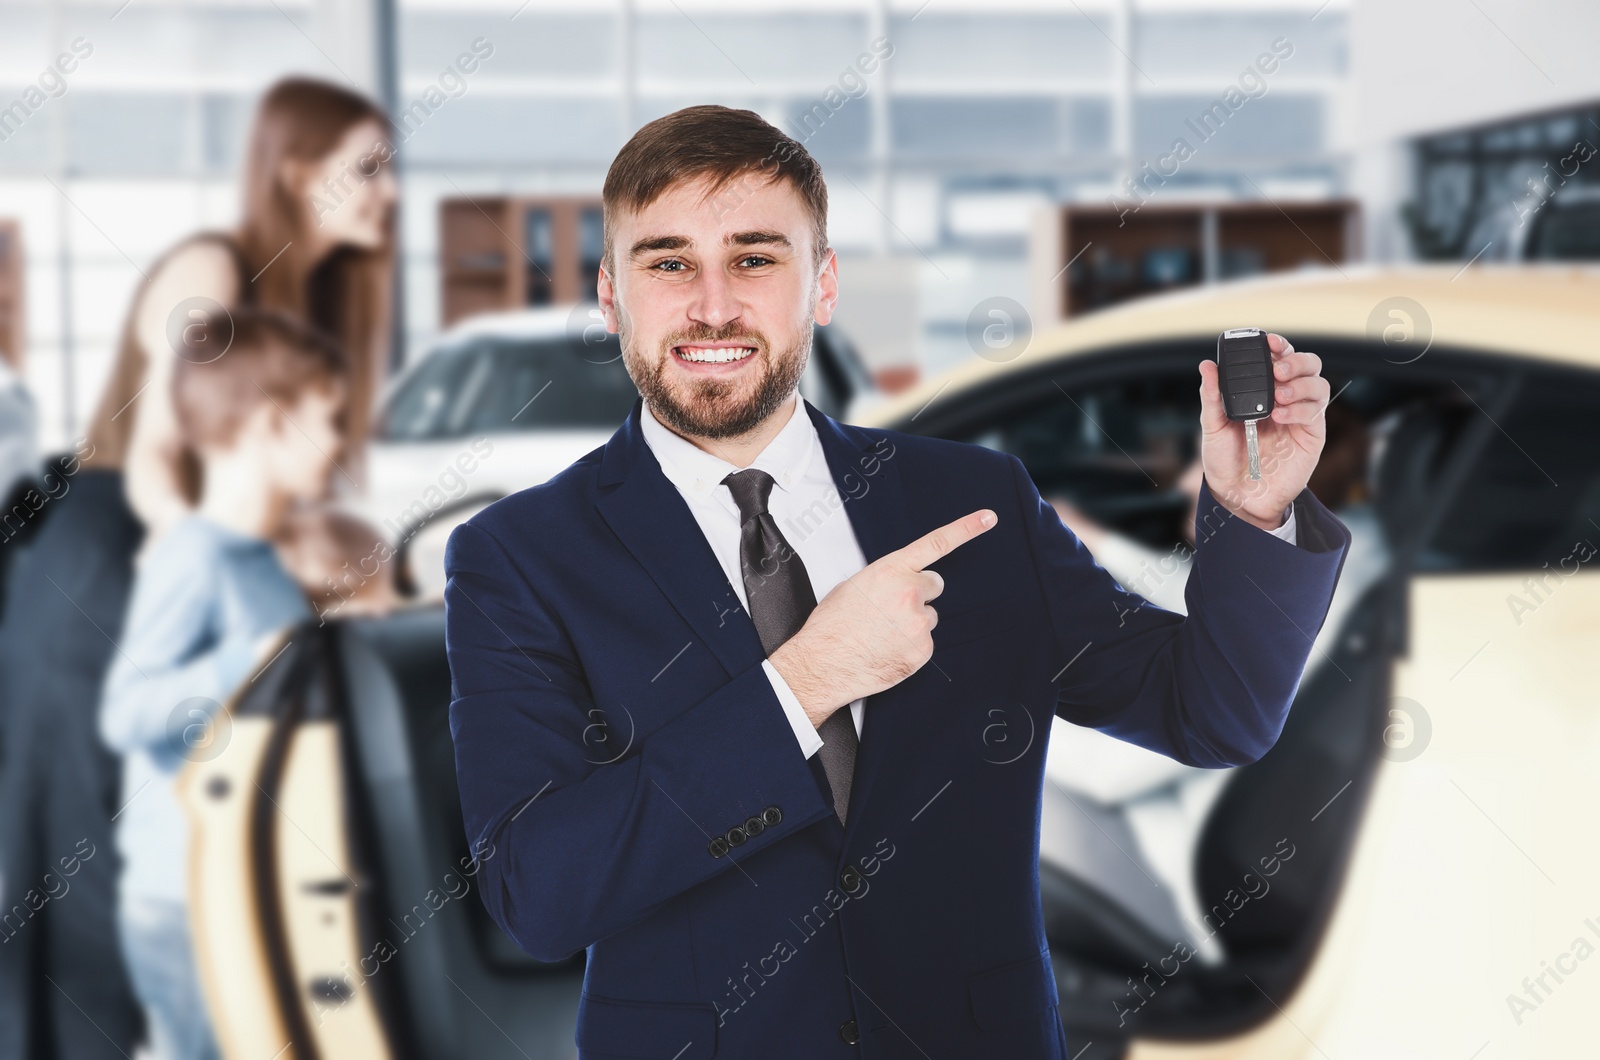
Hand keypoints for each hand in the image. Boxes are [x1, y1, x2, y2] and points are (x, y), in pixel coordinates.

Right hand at [768, 509, 997, 726]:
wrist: (824, 663)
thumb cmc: (831, 626)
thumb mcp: (853, 586)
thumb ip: (884, 579)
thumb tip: (894, 585)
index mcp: (891, 571)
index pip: (936, 543)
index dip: (966, 528)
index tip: (988, 518)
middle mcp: (910, 593)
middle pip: (934, 585)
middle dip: (919, 594)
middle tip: (893, 609)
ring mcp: (919, 622)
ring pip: (928, 617)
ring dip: (912, 623)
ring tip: (882, 633)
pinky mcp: (923, 649)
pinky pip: (924, 642)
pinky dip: (909, 647)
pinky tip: (887, 649)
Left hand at [1197, 333, 1327, 530]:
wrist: (1237, 495)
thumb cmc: (1225, 460)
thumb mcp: (1212, 425)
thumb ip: (1212, 395)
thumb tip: (1207, 366)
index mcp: (1262, 391)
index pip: (1279, 358)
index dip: (1278, 345)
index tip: (1268, 341)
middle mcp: (1285, 398)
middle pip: (1307, 364)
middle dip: (1295, 360)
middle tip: (1277, 370)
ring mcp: (1301, 415)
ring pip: (1318, 384)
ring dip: (1300, 383)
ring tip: (1278, 396)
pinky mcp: (1312, 435)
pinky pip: (1316, 411)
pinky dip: (1300, 408)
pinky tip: (1281, 415)